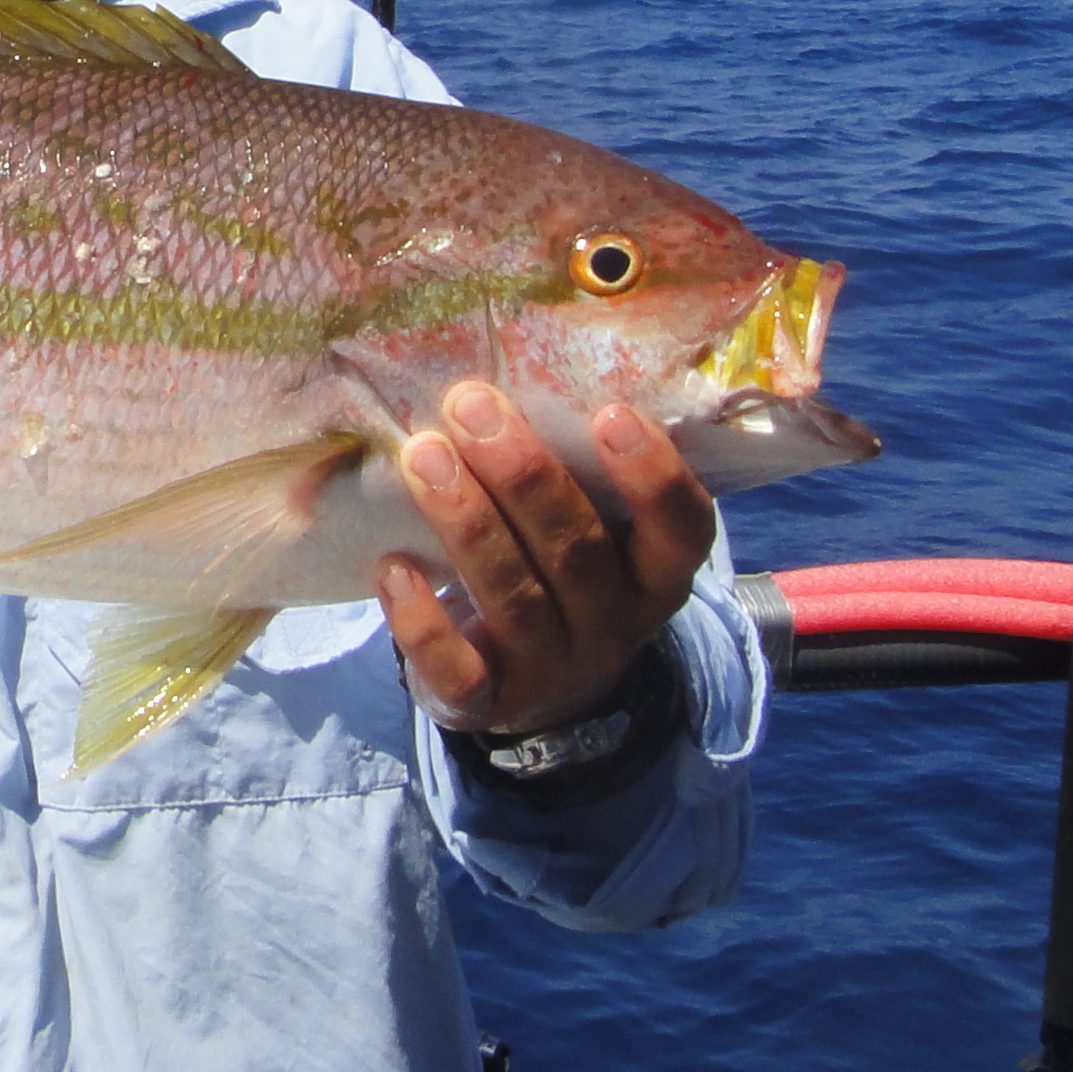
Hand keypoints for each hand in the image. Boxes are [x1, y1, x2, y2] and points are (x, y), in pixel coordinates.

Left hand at [375, 382, 712, 736]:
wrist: (540, 692)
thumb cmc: (562, 571)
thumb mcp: (596, 530)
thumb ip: (575, 468)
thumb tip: (509, 367)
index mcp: (654, 575)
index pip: (681, 529)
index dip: (652, 475)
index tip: (609, 411)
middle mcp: (613, 625)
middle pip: (577, 551)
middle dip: (522, 475)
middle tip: (471, 404)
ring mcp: (551, 669)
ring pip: (513, 597)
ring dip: (466, 521)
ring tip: (422, 456)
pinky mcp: (485, 703)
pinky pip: (457, 670)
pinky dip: (421, 620)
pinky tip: (391, 567)